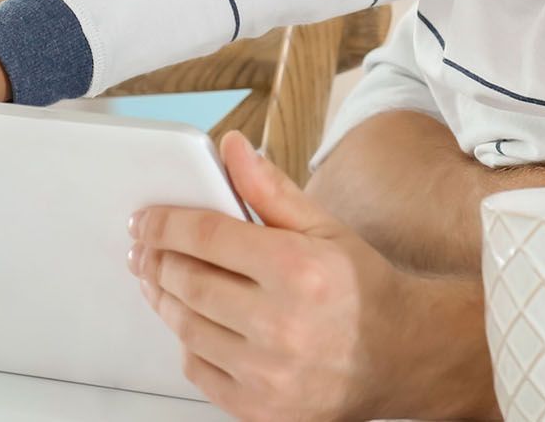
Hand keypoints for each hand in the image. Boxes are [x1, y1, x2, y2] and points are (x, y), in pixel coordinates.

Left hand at [129, 131, 423, 420]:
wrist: (400, 356)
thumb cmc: (362, 290)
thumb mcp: (324, 228)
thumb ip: (270, 189)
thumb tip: (231, 149)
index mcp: (298, 268)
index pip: (207, 236)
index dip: (166, 223)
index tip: (147, 219)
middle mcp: (281, 323)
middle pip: (187, 281)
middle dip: (155, 259)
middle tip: (144, 247)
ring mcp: (267, 371)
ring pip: (185, 326)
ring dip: (163, 298)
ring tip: (161, 279)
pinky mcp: (258, 408)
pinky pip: (197, 369)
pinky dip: (187, 342)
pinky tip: (192, 322)